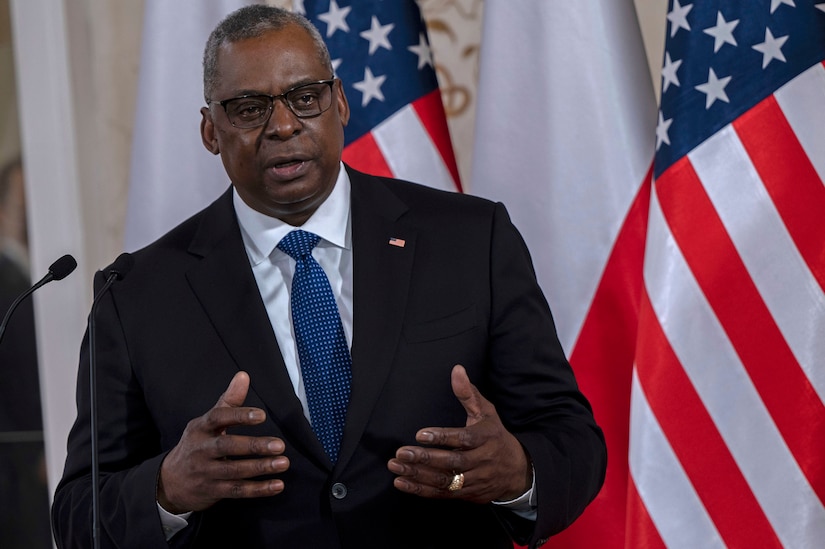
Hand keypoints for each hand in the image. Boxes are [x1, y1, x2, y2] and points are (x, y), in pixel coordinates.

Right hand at [157, 371, 288, 513]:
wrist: (170, 481)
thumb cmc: (197, 444)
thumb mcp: (207, 421)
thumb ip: (228, 400)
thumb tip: (244, 375)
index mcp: (200, 428)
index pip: (218, 418)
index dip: (239, 416)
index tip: (262, 415)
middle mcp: (201, 450)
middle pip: (227, 447)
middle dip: (254, 446)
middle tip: (279, 445)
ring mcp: (205, 472)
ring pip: (234, 471)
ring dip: (260, 468)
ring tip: (283, 463)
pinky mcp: (212, 491)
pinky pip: (236, 490)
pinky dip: (258, 490)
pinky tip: (277, 485)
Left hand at [387, 365, 531, 502]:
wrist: (517, 471)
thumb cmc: (495, 435)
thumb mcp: (486, 412)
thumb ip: (468, 393)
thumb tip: (456, 369)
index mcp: (486, 438)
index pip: (464, 439)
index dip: (442, 437)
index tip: (420, 434)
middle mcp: (482, 460)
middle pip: (453, 462)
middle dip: (425, 458)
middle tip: (401, 452)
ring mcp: (474, 480)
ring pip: (445, 481)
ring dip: (418, 475)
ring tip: (396, 467)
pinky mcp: (467, 494)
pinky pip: (442, 494)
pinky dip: (421, 490)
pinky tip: (402, 483)